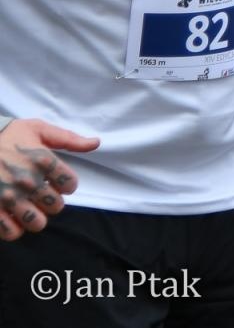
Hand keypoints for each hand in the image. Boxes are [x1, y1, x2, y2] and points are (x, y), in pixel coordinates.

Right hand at [0, 119, 99, 240]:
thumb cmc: (8, 135)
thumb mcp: (38, 129)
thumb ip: (68, 139)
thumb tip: (96, 143)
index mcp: (42, 159)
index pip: (70, 184)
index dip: (67, 185)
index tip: (59, 182)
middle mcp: (27, 180)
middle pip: (56, 206)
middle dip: (52, 202)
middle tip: (42, 195)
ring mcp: (8, 196)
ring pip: (37, 223)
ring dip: (36, 217)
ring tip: (30, 208)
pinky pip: (11, 232)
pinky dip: (15, 228)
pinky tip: (13, 217)